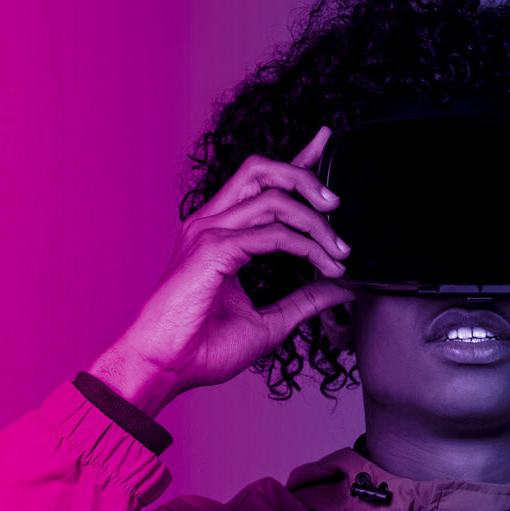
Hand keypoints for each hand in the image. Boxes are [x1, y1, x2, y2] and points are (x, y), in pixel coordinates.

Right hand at [93, 125, 357, 412]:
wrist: (167, 368)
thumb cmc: (203, 348)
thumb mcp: (269, 322)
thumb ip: (305, 301)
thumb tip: (342, 288)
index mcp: (218, 233)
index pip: (260, 182)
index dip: (295, 158)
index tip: (325, 142)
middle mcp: (211, 223)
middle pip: (261, 169)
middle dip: (305, 175)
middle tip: (337, 203)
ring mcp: (208, 232)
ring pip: (273, 197)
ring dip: (315, 219)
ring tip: (339, 250)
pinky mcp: (213, 249)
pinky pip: (273, 234)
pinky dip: (305, 247)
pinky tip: (323, 266)